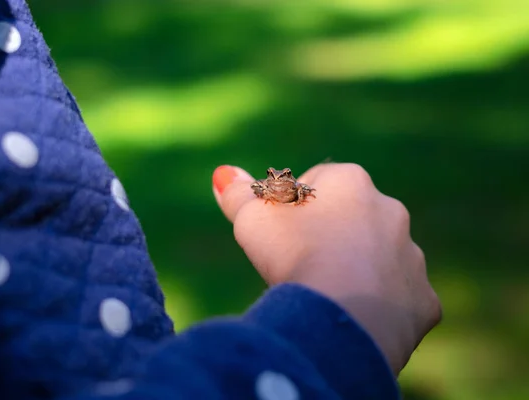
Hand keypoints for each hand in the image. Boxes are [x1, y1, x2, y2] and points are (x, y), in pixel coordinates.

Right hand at [212, 163, 441, 374]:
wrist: (340, 315)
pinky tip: (354, 321)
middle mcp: (390, 212)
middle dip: (331, 236)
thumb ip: (238, 193)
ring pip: (380, 259)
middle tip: (302, 265)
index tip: (281, 232)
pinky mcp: (423, 301)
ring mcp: (411, 257)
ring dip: (358, 271)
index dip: (294, 206)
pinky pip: (400, 300)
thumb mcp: (252, 219)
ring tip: (328, 296)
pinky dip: (380, 309)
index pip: (318, 182)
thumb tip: (222, 173)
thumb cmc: (293, 254)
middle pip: (353, 219)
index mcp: (351, 183)